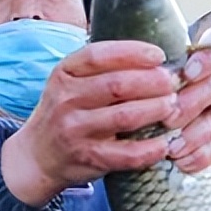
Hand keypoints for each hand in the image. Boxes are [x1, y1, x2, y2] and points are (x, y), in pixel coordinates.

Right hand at [0, 43, 210, 206]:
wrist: (37, 156)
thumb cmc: (66, 112)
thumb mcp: (72, 82)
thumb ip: (101, 68)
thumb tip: (152, 55)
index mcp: (65, 73)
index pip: (99, 55)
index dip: (133, 52)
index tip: (159, 55)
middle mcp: (67, 99)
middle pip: (118, 85)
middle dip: (153, 82)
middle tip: (173, 83)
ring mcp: (76, 130)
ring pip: (125, 116)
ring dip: (156, 109)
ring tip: (173, 106)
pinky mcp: (87, 157)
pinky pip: (126, 154)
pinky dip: (150, 149)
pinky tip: (165, 143)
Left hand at [166, 52, 210, 174]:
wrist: (179, 139)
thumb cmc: (163, 106)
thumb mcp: (159, 89)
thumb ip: (157, 82)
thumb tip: (138, 79)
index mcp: (209, 69)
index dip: (206, 62)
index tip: (188, 73)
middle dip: (189, 105)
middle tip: (168, 119)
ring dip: (194, 135)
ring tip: (173, 148)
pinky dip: (201, 156)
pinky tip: (182, 162)